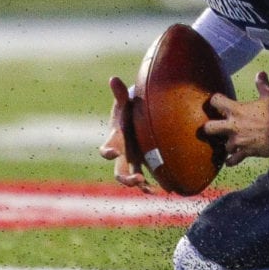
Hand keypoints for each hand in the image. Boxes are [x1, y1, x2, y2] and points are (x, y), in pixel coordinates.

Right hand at [99, 76, 152, 192]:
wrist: (133, 117)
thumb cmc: (127, 109)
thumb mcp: (124, 102)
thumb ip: (119, 94)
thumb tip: (113, 79)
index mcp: (116, 138)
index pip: (107, 147)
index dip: (107, 151)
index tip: (111, 152)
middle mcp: (122, 153)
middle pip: (118, 170)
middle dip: (124, 177)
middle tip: (135, 179)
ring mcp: (132, 160)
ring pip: (130, 177)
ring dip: (137, 184)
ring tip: (147, 186)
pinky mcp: (143, 162)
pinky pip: (145, 179)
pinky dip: (150, 185)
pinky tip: (161, 190)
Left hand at [204, 71, 268, 165]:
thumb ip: (262, 85)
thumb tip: (261, 73)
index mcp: (237, 110)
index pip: (216, 101)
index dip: (214, 100)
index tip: (216, 102)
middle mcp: (234, 126)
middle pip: (210, 128)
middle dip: (208, 128)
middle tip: (211, 127)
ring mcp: (239, 140)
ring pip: (223, 146)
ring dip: (226, 145)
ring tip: (229, 144)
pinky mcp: (246, 152)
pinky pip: (233, 160)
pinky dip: (231, 161)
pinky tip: (230, 161)